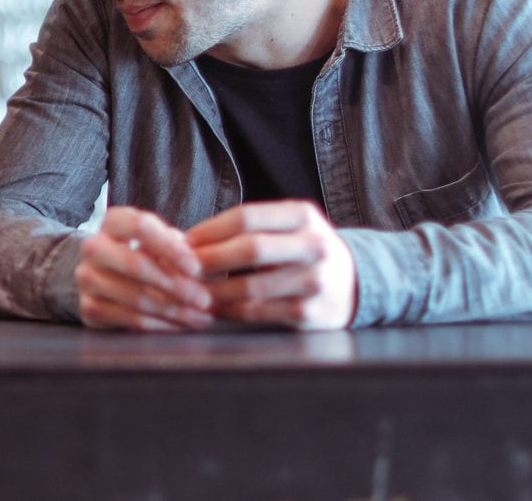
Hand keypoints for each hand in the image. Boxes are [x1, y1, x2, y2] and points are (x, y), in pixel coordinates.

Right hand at [74, 205, 212, 331]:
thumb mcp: (160, 243)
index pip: (140, 227)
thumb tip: (196, 270)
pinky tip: (179, 325)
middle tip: (204, 301)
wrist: (106, 275)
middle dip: (175, 286)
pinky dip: (159, 325)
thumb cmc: (144, 254)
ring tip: (199, 317)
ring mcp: (86, 278)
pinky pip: (129, 319)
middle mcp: (93, 247)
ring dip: (173, 310)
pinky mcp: (88, 307)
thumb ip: (178, 249)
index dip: (171, 249)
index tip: (197, 269)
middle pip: (135, 265)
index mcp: (113, 222)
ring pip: (134, 297)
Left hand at [187, 200, 357, 329]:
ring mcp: (314, 282)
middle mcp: (313, 247)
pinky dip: (228, 311)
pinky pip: (257, 312)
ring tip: (188, 290)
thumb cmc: (302, 251)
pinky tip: (211, 308)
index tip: (182, 241)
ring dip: (212, 290)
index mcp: (303, 216)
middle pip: (250, 249)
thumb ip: (247, 229)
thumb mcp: (287, 227)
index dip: (210, 229)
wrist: (352, 284)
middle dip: (209, 259)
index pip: (247, 217)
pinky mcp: (309, 314)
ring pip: (250, 287)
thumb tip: (183, 238)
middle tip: (180, 267)